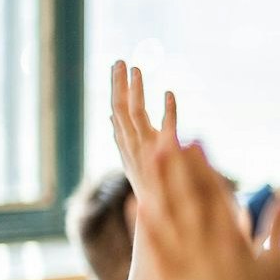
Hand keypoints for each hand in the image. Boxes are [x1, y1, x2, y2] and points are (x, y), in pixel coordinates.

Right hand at [108, 59, 176, 195]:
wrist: (164, 217)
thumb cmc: (150, 190)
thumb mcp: (131, 161)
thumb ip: (120, 137)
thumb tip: (109, 116)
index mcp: (126, 146)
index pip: (116, 112)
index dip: (116, 89)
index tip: (117, 67)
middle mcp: (132, 147)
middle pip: (121, 109)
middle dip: (120, 84)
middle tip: (121, 61)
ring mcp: (147, 151)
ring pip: (136, 114)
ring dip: (136, 91)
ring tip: (136, 69)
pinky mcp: (166, 156)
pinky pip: (166, 129)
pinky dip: (168, 111)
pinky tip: (170, 94)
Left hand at [133, 139, 279, 279]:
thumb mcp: (278, 267)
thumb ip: (279, 231)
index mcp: (236, 239)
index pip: (217, 192)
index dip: (203, 164)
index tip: (194, 140)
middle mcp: (210, 243)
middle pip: (191, 194)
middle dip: (178, 161)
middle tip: (166, 132)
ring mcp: (187, 260)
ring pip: (170, 212)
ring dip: (159, 180)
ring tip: (147, 154)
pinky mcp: (168, 278)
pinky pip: (154, 244)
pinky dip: (144, 221)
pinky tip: (134, 201)